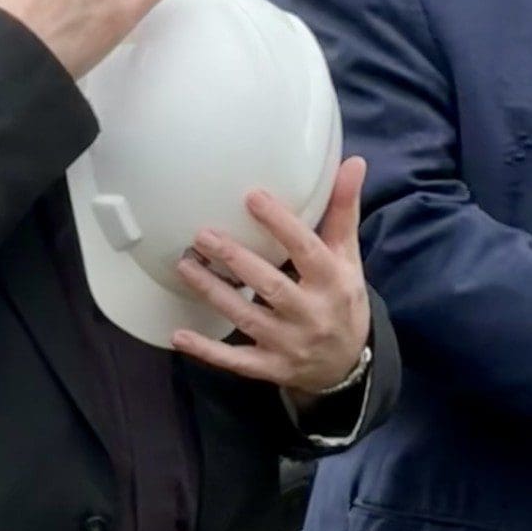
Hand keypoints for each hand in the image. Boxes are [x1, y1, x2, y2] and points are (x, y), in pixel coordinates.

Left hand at [170, 155, 371, 395]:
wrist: (346, 364)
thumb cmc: (341, 300)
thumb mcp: (348, 257)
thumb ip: (343, 212)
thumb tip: (352, 163)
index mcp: (333, 282)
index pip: (306, 250)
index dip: (280, 224)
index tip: (252, 197)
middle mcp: (311, 314)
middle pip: (270, 285)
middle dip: (235, 260)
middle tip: (202, 236)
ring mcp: (289, 344)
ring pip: (246, 318)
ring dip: (213, 293)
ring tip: (186, 266)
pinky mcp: (270, 367)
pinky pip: (235, 360)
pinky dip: (207, 351)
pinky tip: (179, 335)